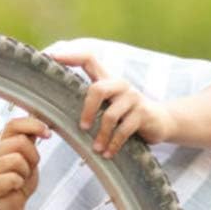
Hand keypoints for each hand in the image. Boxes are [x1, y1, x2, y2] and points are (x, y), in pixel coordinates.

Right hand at [0, 115, 49, 209]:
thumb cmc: (19, 185)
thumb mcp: (29, 159)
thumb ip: (30, 141)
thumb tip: (39, 123)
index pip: (13, 124)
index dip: (33, 125)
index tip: (47, 134)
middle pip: (19, 141)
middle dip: (32, 157)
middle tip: (28, 170)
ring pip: (16, 159)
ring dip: (25, 172)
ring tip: (19, 180)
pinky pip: (12, 178)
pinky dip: (19, 184)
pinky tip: (13, 189)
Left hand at [51, 51, 172, 157]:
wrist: (160, 122)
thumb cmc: (125, 116)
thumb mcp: (106, 108)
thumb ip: (87, 107)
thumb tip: (51, 118)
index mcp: (107, 80)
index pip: (88, 59)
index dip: (70, 56)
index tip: (50, 57)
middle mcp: (120, 85)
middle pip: (98, 89)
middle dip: (87, 110)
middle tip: (83, 128)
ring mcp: (133, 98)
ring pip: (110, 115)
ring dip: (101, 135)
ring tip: (96, 149)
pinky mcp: (143, 113)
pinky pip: (124, 130)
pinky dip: (113, 144)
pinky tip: (108, 154)